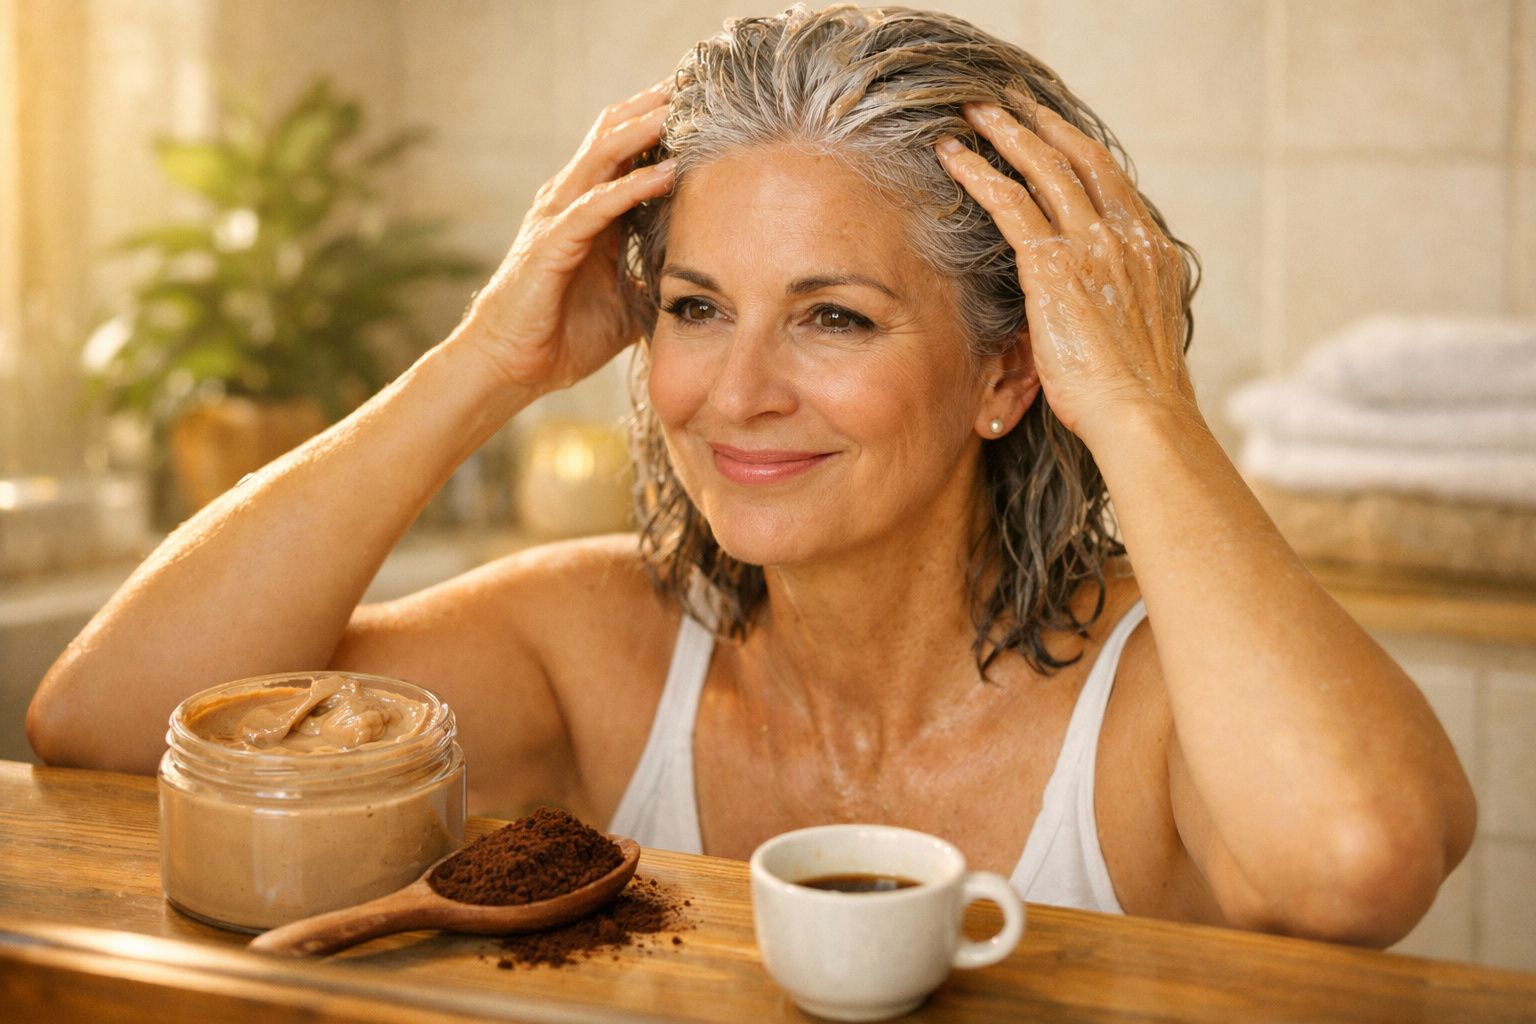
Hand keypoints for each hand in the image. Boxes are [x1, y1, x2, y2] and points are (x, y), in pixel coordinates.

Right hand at [461, 81, 675, 393]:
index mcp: (590, 210)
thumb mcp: (627, 302)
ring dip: (645, 130)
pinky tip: (664, 174)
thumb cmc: (563, 334)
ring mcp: (557, 217)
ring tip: (684, 109)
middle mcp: (571, 202)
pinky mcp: (551, 243)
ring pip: (603, 156)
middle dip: (654, 108)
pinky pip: (595, 206)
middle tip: (697, 84)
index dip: (661, 125)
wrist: (513, 367)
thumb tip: (701, 284)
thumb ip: (656, 280)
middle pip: (614, 135)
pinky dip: (631, 187)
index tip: (704, 105)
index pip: (627, 150)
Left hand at [935, 101, 1195, 442]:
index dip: (1078, 148)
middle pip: (1080, 160)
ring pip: (1044, 170)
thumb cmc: (1135, 397)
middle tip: (1010, 104)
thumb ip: (1116, 306)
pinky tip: (953, 157)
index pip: (1112, 181)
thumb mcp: (1136, 338)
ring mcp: (1093, 247)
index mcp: (1150, 251)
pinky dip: (979, 173)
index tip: (1053, 131)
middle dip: (1041, 126)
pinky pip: (1010, 203)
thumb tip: (1096, 310)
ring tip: (975, 115)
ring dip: (1006, 135)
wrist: (1141, 416)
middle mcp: (1126, 237)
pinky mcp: (1054, 266)